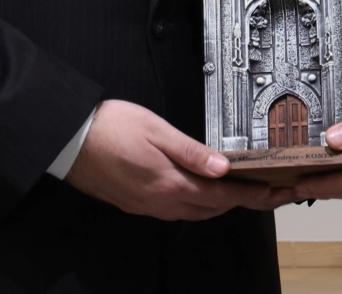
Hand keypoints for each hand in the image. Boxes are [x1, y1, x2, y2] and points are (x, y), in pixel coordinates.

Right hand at [64, 99, 290, 219]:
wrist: (68, 140)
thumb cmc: (109, 128)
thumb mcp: (157, 130)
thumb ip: (192, 151)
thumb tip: (223, 167)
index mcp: (169, 182)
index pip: (221, 196)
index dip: (250, 195)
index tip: (272, 192)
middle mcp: (160, 201)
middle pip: (211, 209)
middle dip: (241, 203)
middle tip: (266, 194)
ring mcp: (146, 206)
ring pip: (193, 213)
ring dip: (219, 206)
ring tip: (241, 194)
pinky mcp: (135, 203)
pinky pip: (175, 211)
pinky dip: (196, 205)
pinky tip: (201, 194)